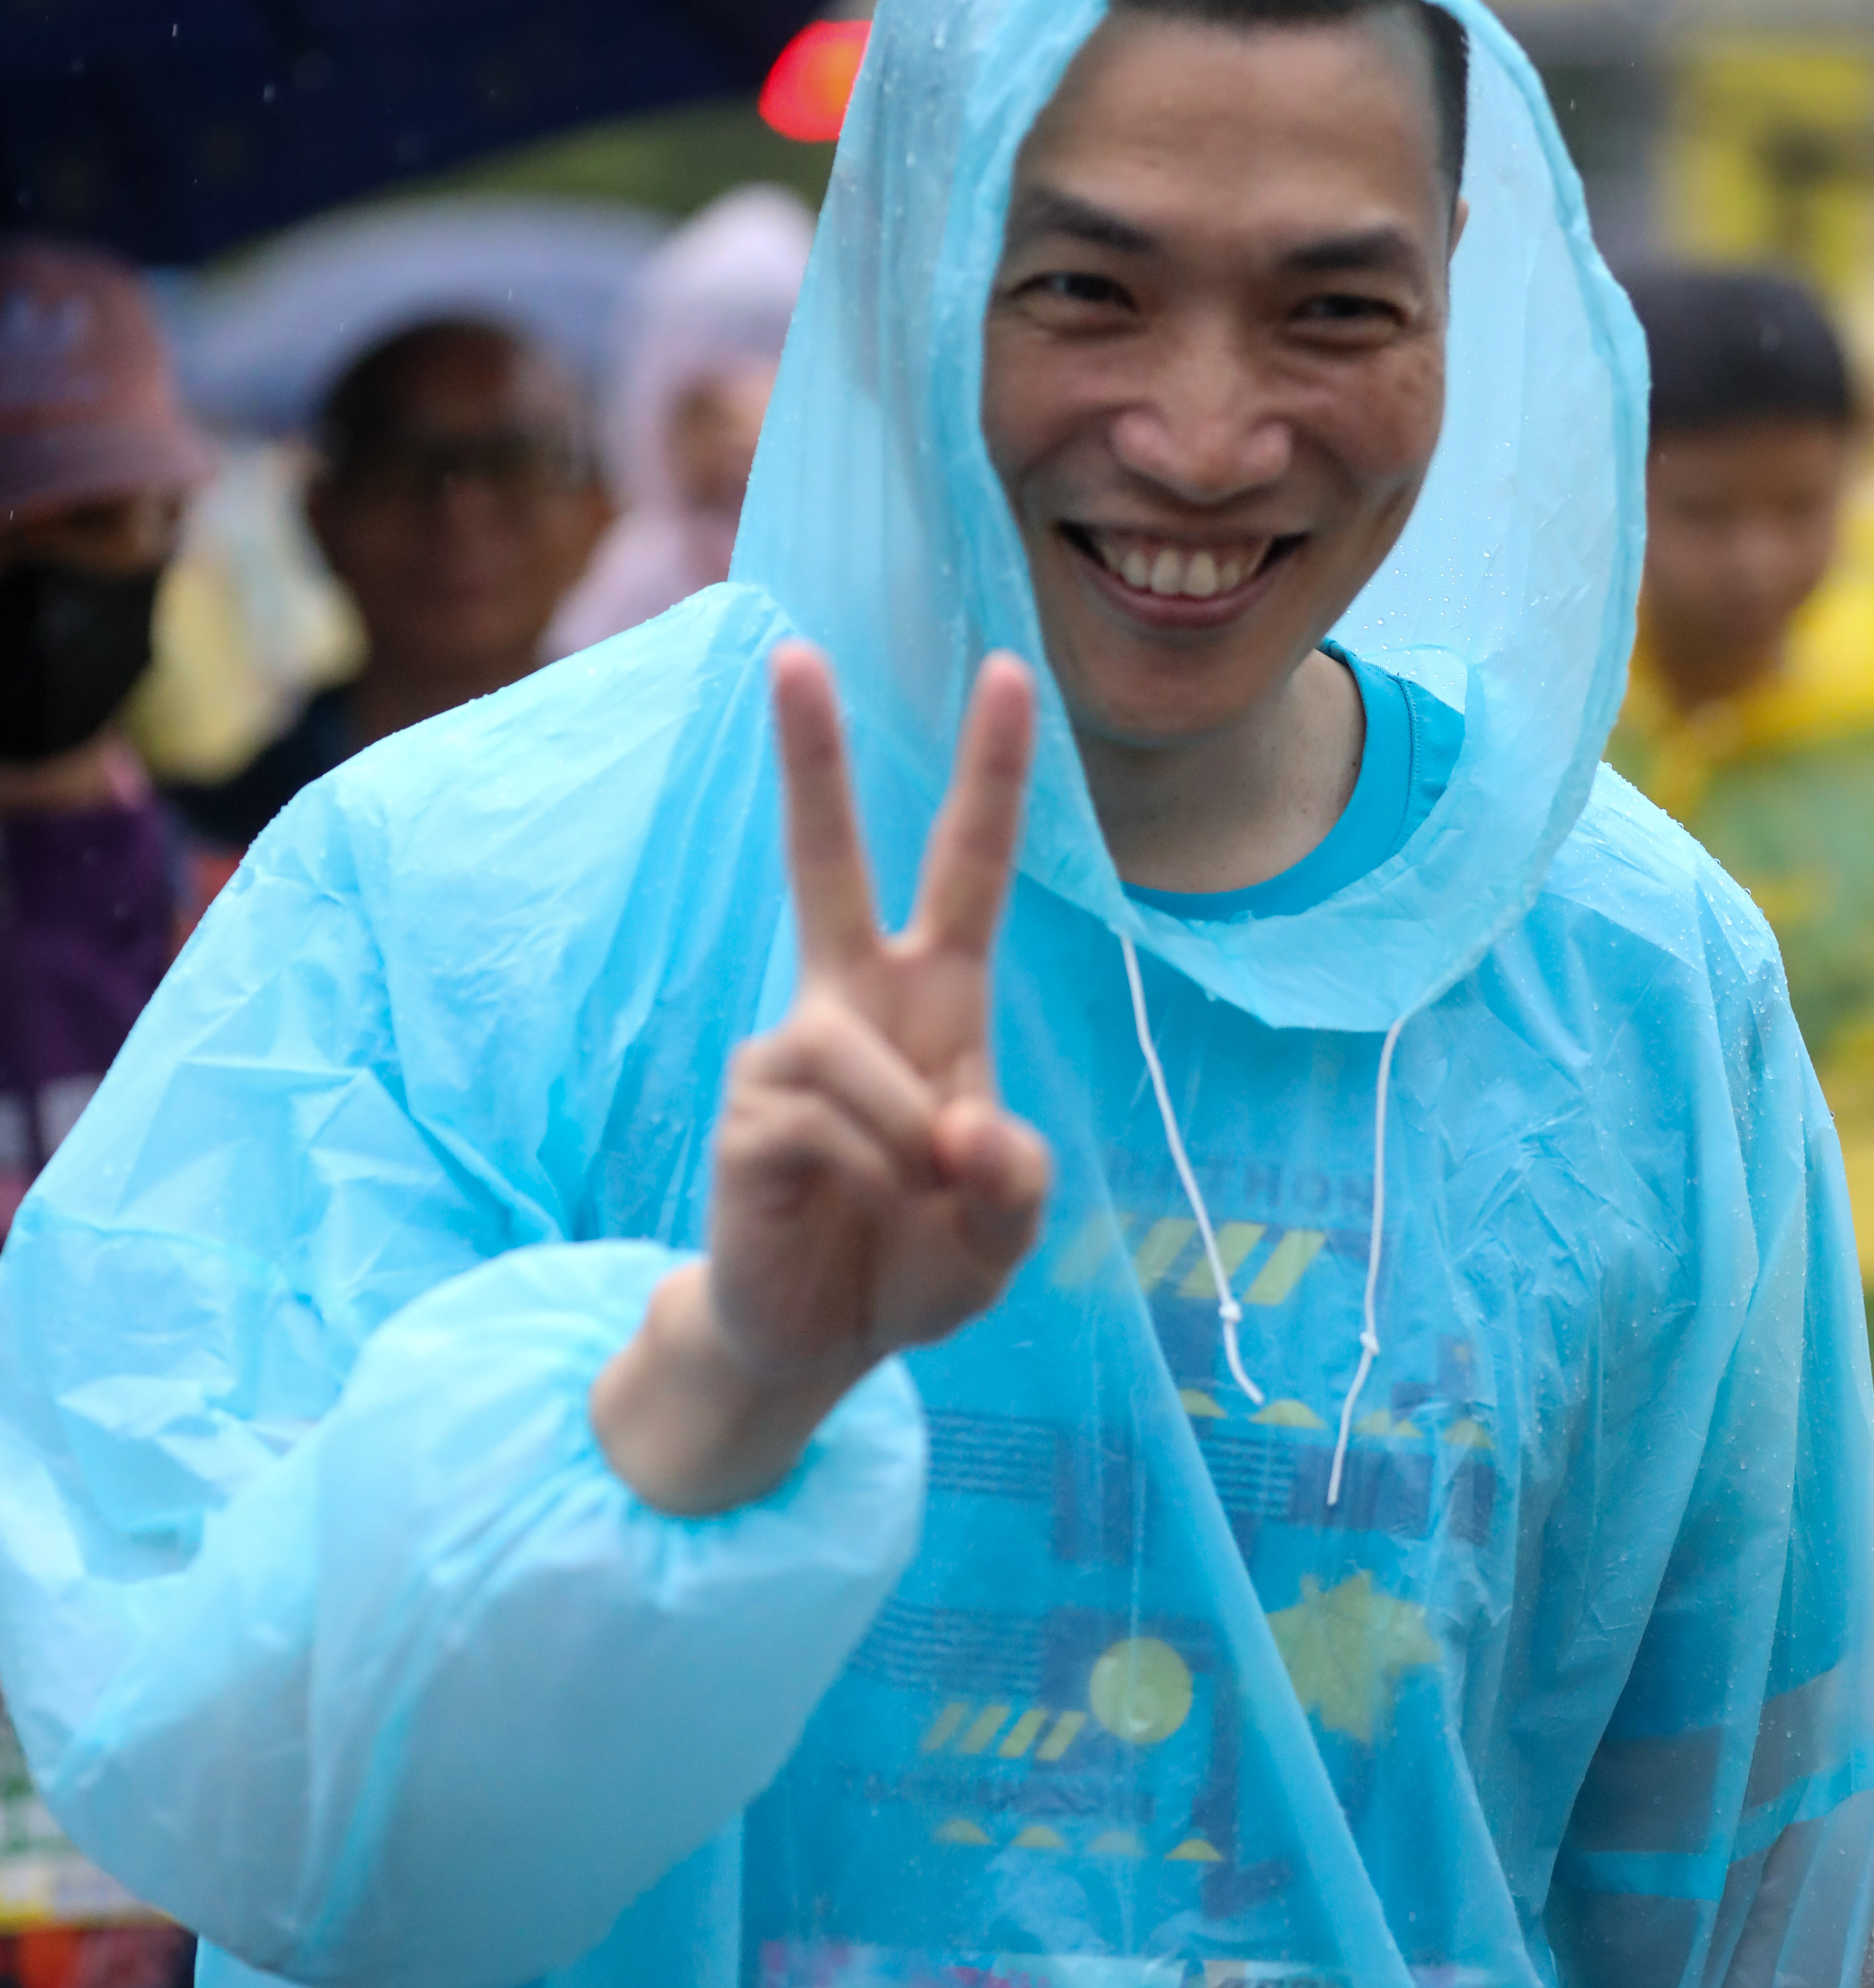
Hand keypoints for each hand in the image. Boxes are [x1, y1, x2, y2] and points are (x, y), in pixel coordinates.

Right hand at [592, 644, 1051, 1513]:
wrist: (820, 1337)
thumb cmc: (913, 1258)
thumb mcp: (1003, 1228)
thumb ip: (1013, 1180)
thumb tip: (956, 1128)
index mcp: (933, 1000)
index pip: (966, 867)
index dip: (992, 774)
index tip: (1008, 672)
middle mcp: (850, 1001)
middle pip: (826, 861)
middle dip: (811, 759)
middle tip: (792, 650)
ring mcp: (787, 1050)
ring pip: (859, 1060)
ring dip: (908, 1151)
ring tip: (908, 1206)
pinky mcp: (746, 1113)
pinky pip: (826, 1126)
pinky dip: (868, 1183)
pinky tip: (852, 1216)